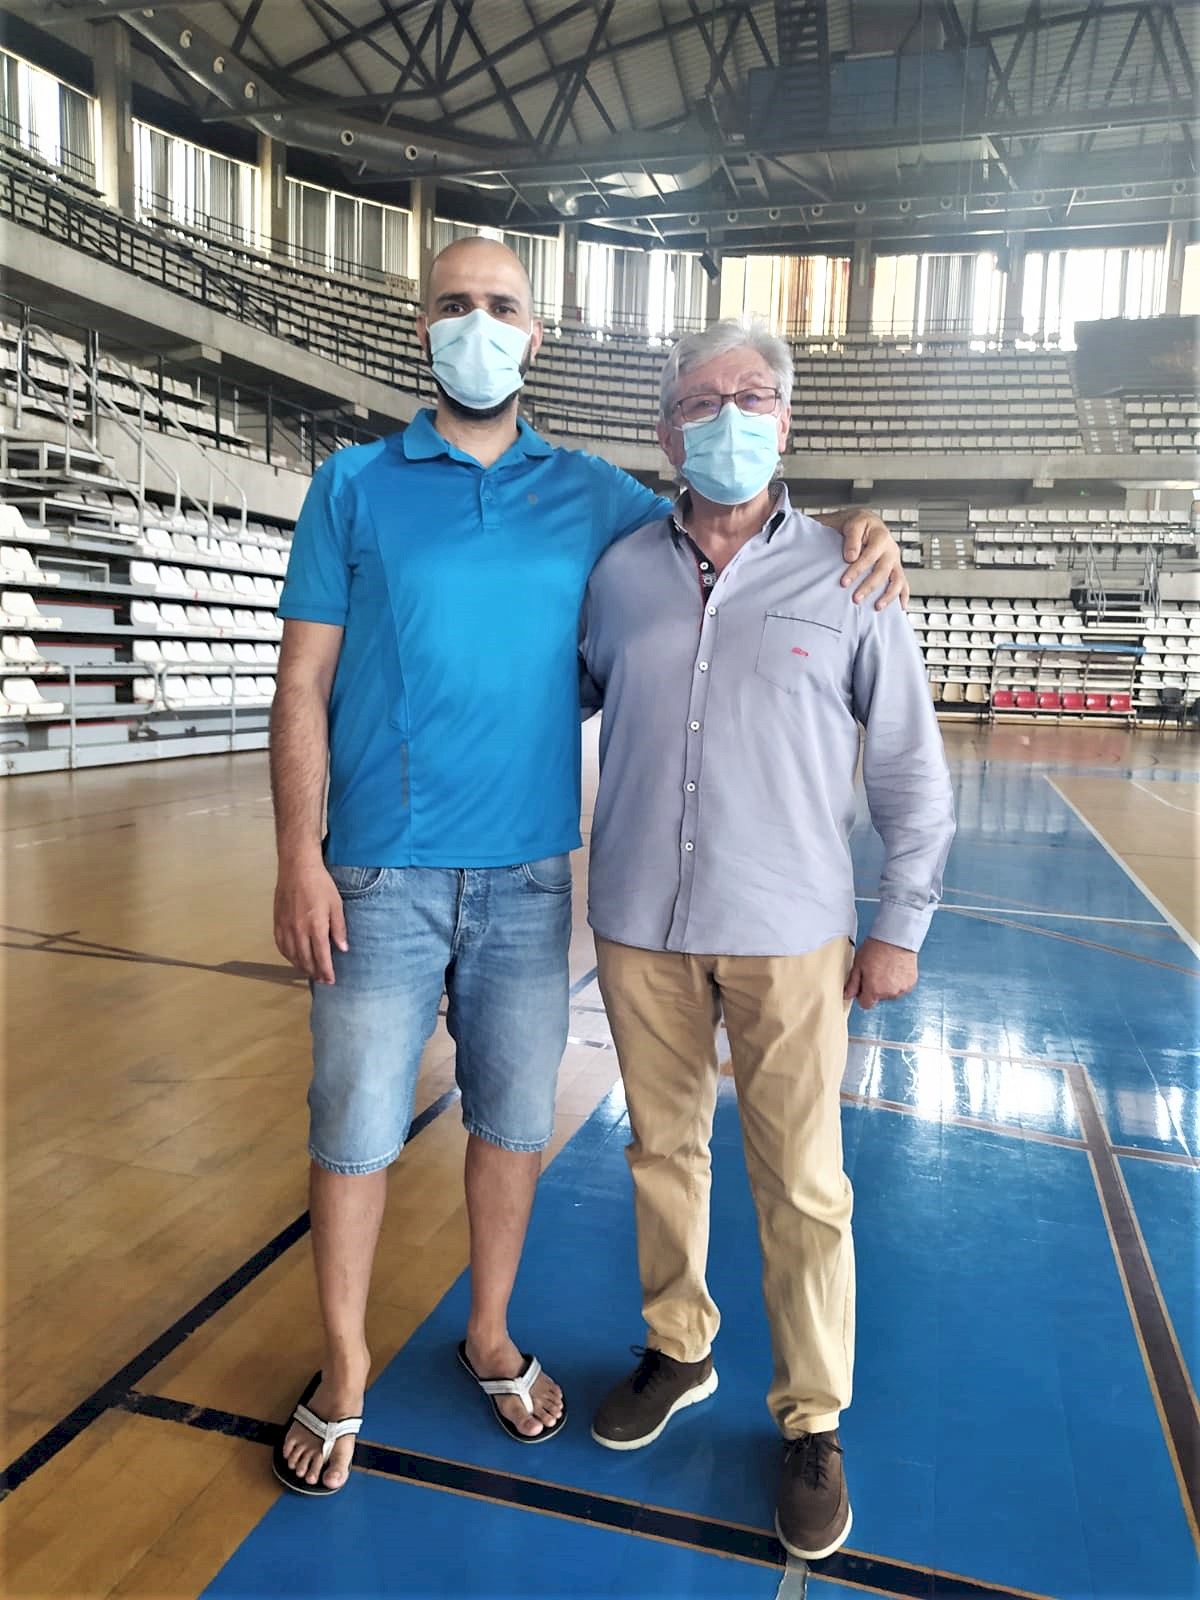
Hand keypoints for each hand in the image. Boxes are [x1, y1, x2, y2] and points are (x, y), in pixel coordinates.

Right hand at [274, 860, 347, 983]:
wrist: (297, 868)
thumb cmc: (320, 884)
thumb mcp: (336, 905)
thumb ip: (339, 928)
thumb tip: (342, 949)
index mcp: (316, 927)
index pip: (321, 957)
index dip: (326, 971)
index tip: (331, 980)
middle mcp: (298, 930)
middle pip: (306, 960)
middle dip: (315, 973)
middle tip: (322, 980)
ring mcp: (286, 927)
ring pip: (292, 955)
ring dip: (301, 967)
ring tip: (310, 973)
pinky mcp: (277, 922)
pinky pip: (281, 946)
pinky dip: (288, 956)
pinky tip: (294, 959)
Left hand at [834, 510, 909, 610]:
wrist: (864, 522)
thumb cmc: (856, 524)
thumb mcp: (851, 524)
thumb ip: (851, 538)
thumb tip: (851, 557)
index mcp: (880, 536)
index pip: (869, 556)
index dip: (857, 570)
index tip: (844, 581)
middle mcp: (890, 549)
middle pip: (883, 570)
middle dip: (869, 586)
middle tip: (856, 598)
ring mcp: (895, 560)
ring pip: (897, 579)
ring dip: (888, 595)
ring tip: (877, 606)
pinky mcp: (896, 568)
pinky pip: (903, 583)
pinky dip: (903, 596)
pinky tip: (900, 607)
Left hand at [844, 937, 917, 1009]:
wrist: (896, 938)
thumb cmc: (876, 948)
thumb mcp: (858, 965)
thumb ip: (852, 983)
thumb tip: (847, 995)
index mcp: (874, 990)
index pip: (866, 1004)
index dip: (862, 995)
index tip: (863, 985)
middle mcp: (889, 993)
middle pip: (879, 998)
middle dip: (875, 988)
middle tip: (875, 971)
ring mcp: (902, 989)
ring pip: (891, 993)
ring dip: (888, 986)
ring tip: (886, 968)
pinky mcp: (911, 983)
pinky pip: (901, 987)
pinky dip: (898, 981)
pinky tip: (895, 969)